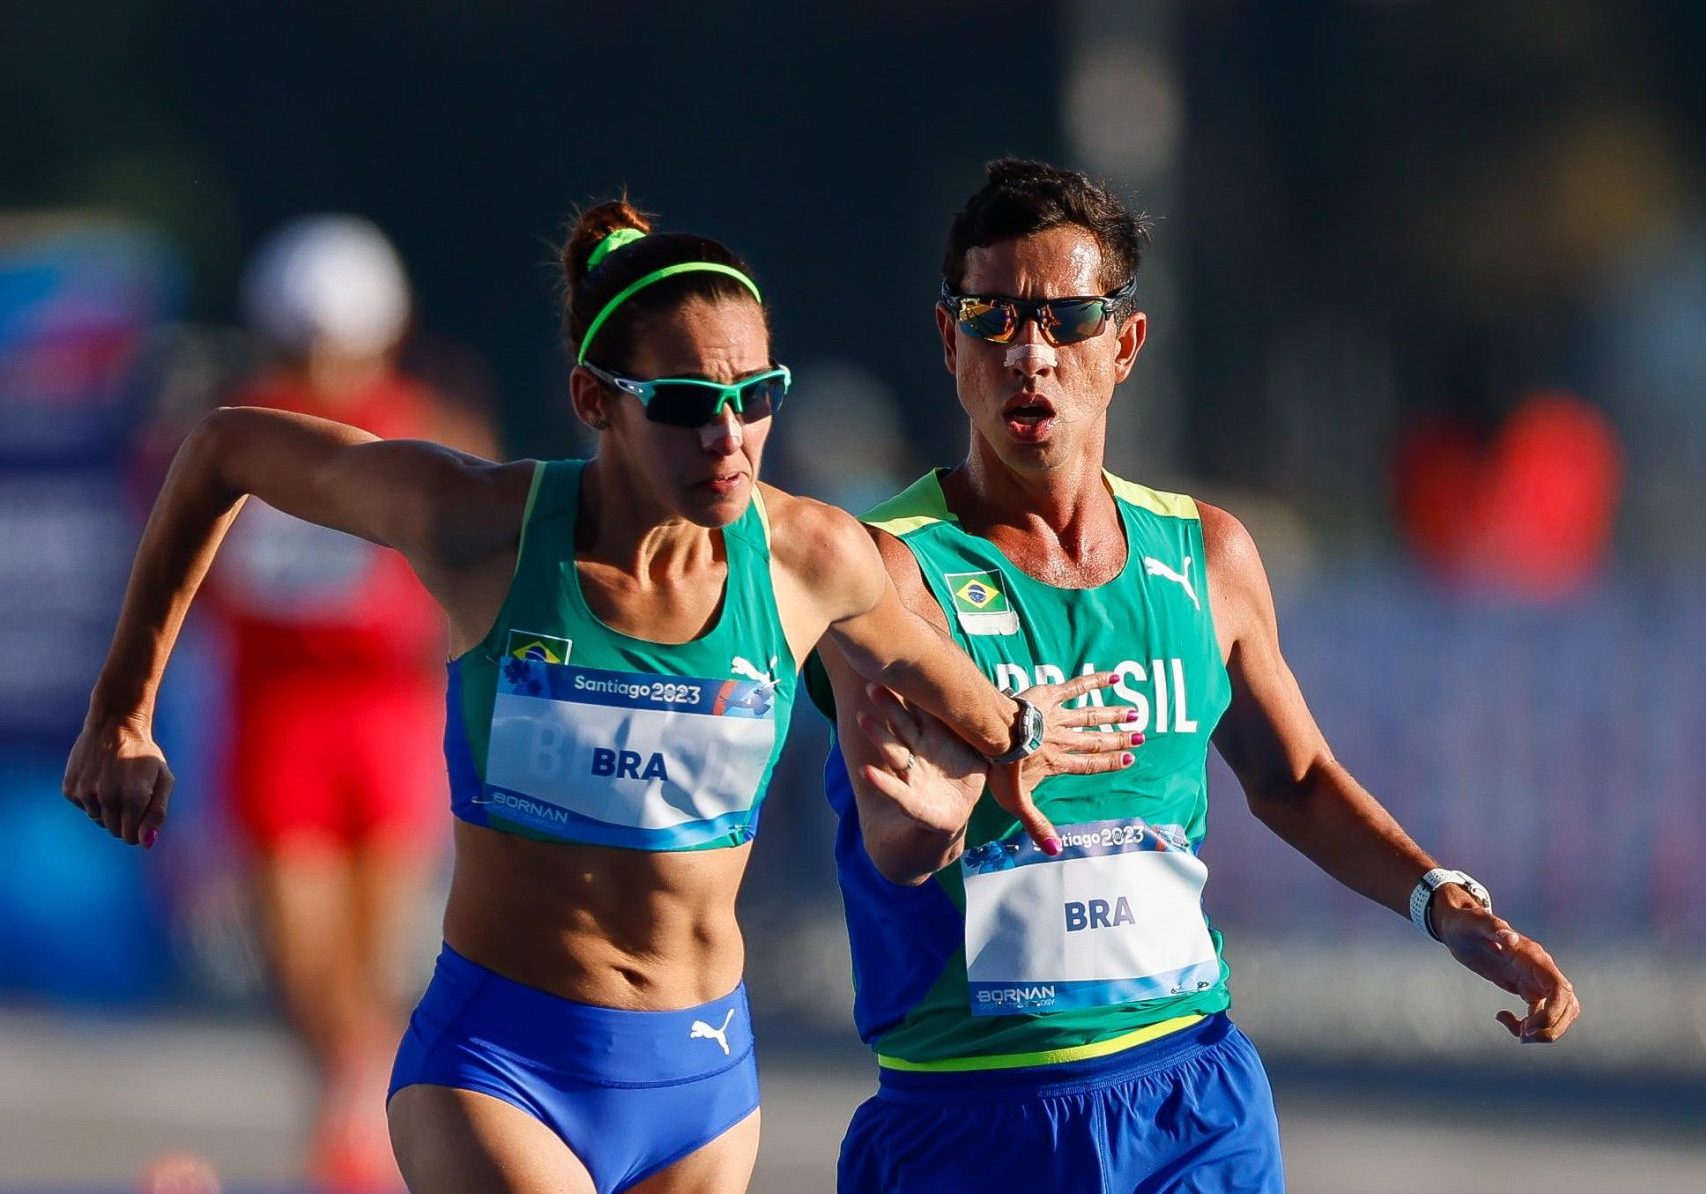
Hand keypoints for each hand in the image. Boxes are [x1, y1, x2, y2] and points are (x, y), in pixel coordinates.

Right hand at [62, 713, 174, 847]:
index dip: (138, 830)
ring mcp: (86, 794)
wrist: (114, 725)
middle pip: (114, 831)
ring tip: (115, 782)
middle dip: (124, 820)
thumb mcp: (163, 779)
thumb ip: (157, 812)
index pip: (131, 837)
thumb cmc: (144, 754)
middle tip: (131, 795)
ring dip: (108, 808)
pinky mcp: (70, 789)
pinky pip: (83, 807)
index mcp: (134, 797)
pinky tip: (99, 777)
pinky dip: (92, 798)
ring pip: (98, 820)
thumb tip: (146, 843)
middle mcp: (107, 797)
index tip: (141, 816)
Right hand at [856, 685, 987, 835]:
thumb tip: (995, 699)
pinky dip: (880, 782)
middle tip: (873, 686)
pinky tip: (865, 771)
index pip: (920, 710)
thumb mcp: (979, 750)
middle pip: (901, 724)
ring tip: (863, 719)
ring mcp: (912, 774)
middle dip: (888, 706)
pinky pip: (894, 789)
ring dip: (878, 736)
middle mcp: (918, 751)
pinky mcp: (910, 801)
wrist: (959, 811)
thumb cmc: (965, 774)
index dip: (912, 693)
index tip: (903, 669)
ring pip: (893, 751)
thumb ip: (980, 728)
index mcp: (933, 737)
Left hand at [991, 672, 1141, 853]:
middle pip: (1093, 740)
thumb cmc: (1001, 767)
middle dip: (1117, 739)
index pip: (1087, 764)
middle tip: (1140, 737)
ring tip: (1134, 714)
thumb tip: (1055, 851)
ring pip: (1089, 716)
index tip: (1128, 760)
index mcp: (1056, 762)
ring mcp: (1056, 717)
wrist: (992, 735)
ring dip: (1112, 715)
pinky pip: (1075, 687)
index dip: (1108, 763)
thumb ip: (1036, 824)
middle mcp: (1061, 740)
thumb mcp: (1016, 802)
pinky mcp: (1049, 696)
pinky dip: (1093, 681)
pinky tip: (1113, 677)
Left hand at [1435, 894, 1579, 1042]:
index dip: (1554, 1012)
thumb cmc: (1465, 922)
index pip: (1560, 989)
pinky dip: (1527, 1024)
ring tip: (1518, 1033)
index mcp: (1533, 956)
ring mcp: (1534, 979)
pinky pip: (1539, 1013)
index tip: (1529, 1026)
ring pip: (1558, 1012)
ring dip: (1545, 1030)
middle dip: (1551, 1027)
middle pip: (1567, 1005)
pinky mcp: (1525, 987)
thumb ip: (1493, 927)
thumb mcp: (1474, 923)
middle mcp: (1539, 969)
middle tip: (1522, 1035)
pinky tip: (1502, 1017)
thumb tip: (1511, 938)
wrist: (1457, 927)